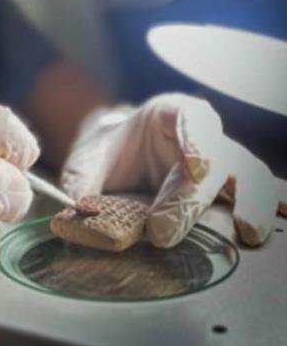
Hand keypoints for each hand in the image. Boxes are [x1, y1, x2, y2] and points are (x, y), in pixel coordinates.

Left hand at [61, 93, 285, 247]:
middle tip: (160, 231)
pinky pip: (259, 197)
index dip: (196, 140)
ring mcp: (224, 166)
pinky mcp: (232, 195)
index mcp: (172, 113)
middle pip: (215, 160)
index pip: (192, 118)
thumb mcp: (88, 158)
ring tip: (246, 231)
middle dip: (190, 198)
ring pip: (250, 177)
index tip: (195, 166)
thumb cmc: (110, 154)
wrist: (122, 161)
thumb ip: (81, 180)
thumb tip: (77, 208)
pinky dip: (270, 208)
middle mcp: (205, 137)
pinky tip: (265, 229)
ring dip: (251, 202)